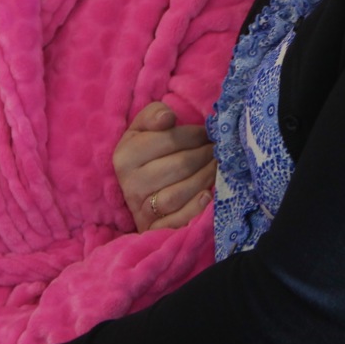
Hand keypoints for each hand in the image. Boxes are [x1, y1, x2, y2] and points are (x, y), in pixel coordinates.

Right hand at [113, 102, 215, 230]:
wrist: (137, 195)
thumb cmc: (145, 156)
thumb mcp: (141, 131)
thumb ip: (153, 115)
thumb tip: (168, 118)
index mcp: (125, 155)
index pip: (169, 139)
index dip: (195, 134)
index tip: (208, 133)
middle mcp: (131, 183)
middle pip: (179, 165)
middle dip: (205, 155)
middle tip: (219, 150)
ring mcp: (142, 208)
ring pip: (180, 192)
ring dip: (205, 178)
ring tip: (218, 167)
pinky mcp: (153, 229)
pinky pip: (178, 219)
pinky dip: (195, 208)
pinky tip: (208, 195)